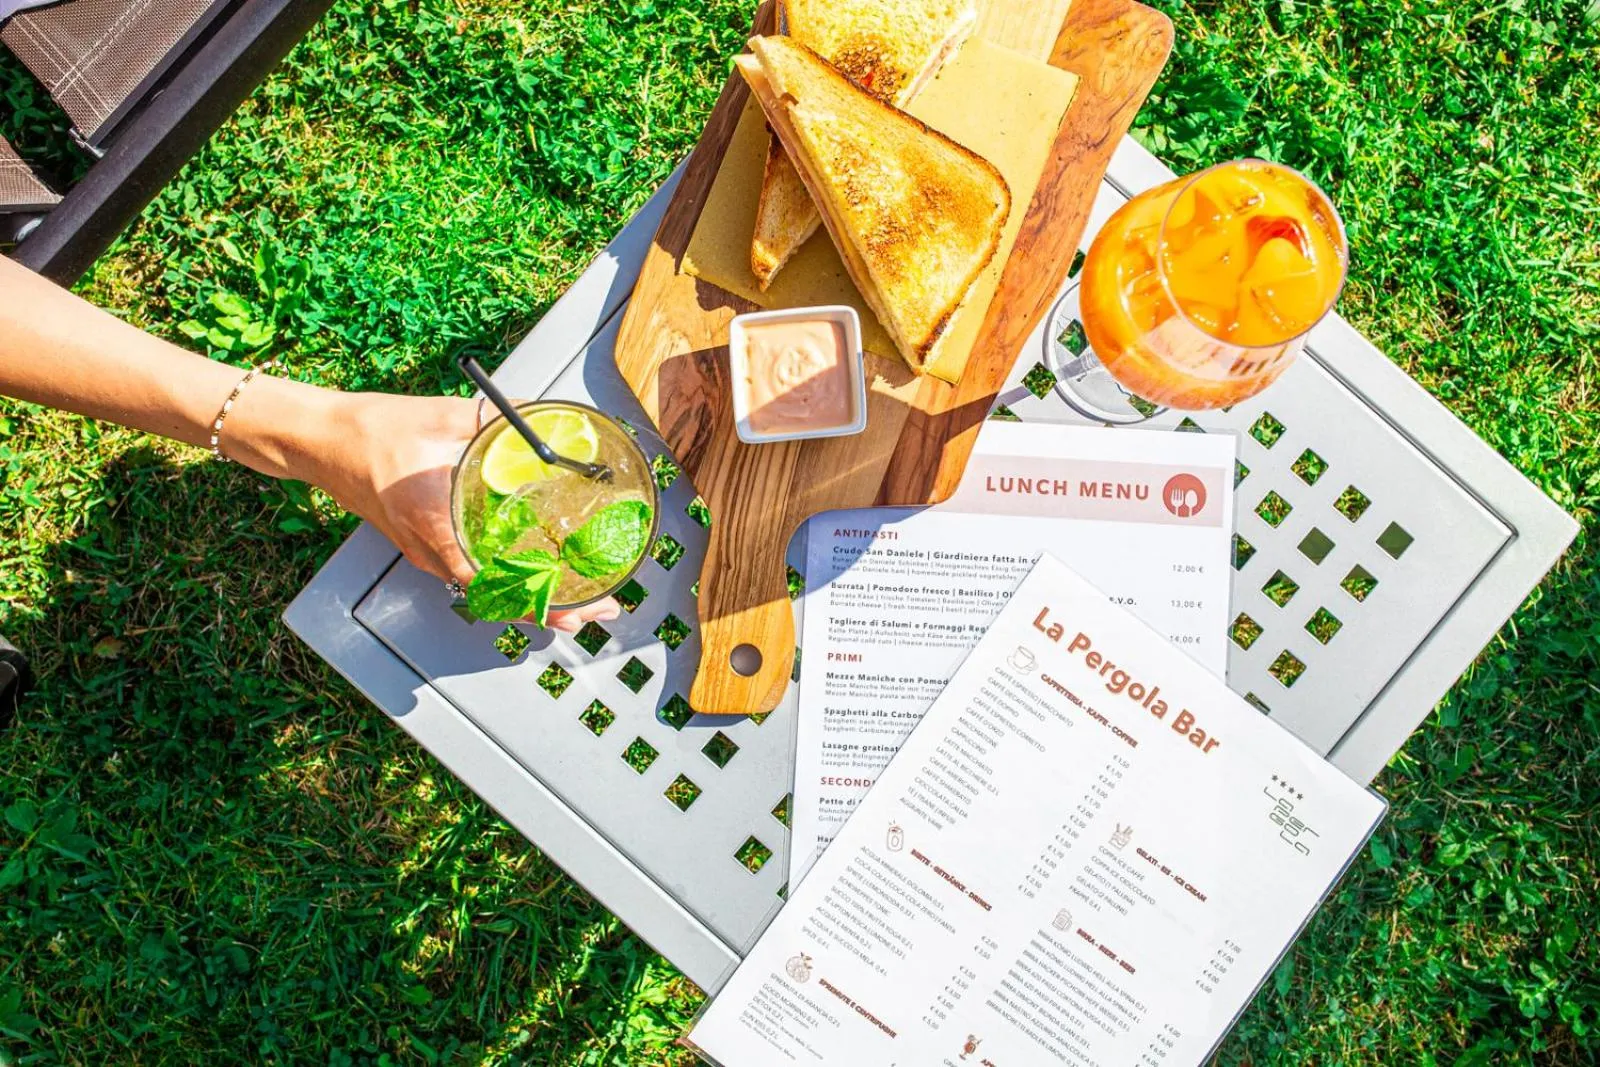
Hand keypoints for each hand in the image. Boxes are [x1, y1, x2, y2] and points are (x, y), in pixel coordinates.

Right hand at [310, 392, 619, 633]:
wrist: (319, 442)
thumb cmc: (367, 434)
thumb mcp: (440, 418)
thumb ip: (496, 420)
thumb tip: (544, 417)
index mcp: (435, 525)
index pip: (492, 583)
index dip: (539, 602)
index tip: (575, 609)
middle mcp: (431, 550)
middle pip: (498, 597)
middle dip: (550, 608)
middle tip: (596, 608)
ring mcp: (426, 553)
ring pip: (486, 590)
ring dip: (532, 598)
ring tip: (576, 600)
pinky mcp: (424, 546)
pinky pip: (471, 574)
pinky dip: (507, 581)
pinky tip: (533, 574)